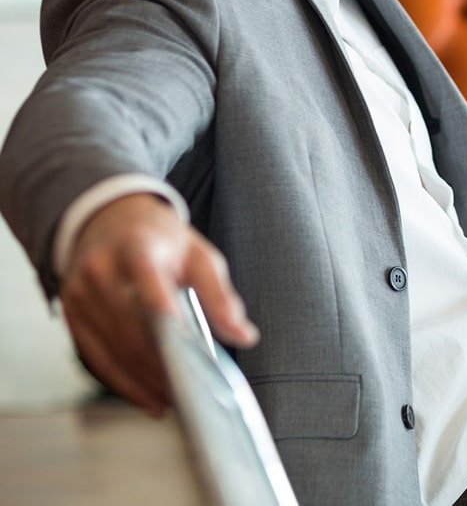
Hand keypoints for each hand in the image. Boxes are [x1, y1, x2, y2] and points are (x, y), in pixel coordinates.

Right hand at [59, 193, 258, 414]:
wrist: (111, 221)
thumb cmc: (162, 240)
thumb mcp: (197, 254)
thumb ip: (219, 294)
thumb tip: (244, 336)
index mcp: (136, 245)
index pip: (148, 281)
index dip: (162, 310)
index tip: (181, 343)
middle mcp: (100, 268)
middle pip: (132, 327)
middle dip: (163, 363)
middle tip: (192, 389)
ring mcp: (80, 292)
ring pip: (115, 349)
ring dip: (146, 380)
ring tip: (176, 398)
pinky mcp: (71, 313)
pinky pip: (97, 358)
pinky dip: (125, 383)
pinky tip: (149, 397)